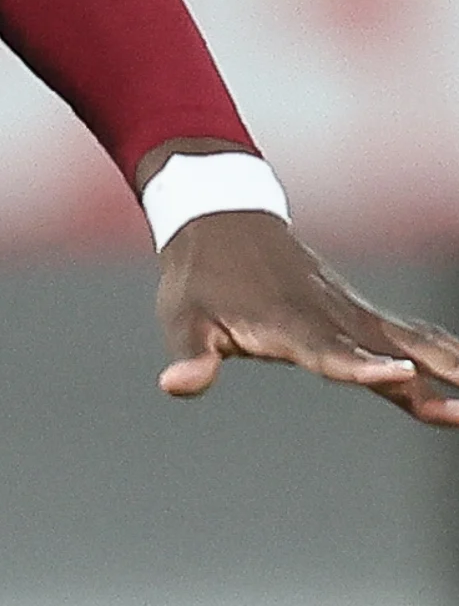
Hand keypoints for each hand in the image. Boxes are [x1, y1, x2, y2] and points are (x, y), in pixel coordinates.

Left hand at [159, 211, 458, 425]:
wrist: (222, 220)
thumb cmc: (200, 278)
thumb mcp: (183, 317)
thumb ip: (191, 356)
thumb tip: (175, 386)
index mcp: (289, 324)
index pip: (331, 353)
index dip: (364, 368)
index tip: (401, 377)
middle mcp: (331, 318)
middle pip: (393, 349)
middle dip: (435, 376)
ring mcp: (351, 314)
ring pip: (415, 341)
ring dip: (453, 365)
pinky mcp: (359, 314)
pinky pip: (412, 334)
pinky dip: (445, 351)